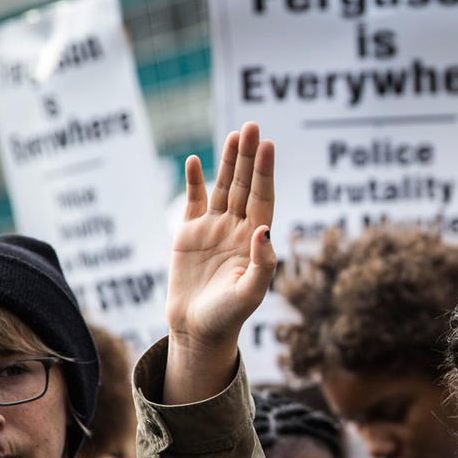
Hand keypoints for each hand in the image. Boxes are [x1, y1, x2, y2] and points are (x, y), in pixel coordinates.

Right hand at [164, 122, 275, 402]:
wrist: (198, 331)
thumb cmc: (229, 317)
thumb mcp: (251, 293)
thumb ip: (263, 264)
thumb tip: (264, 230)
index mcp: (257, 240)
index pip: (264, 198)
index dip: (265, 172)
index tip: (269, 146)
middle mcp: (238, 229)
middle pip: (245, 185)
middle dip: (249, 157)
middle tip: (252, 126)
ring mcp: (213, 229)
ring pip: (224, 188)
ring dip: (228, 162)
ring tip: (235, 135)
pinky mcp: (188, 235)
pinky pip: (193, 201)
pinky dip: (195, 181)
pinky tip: (197, 161)